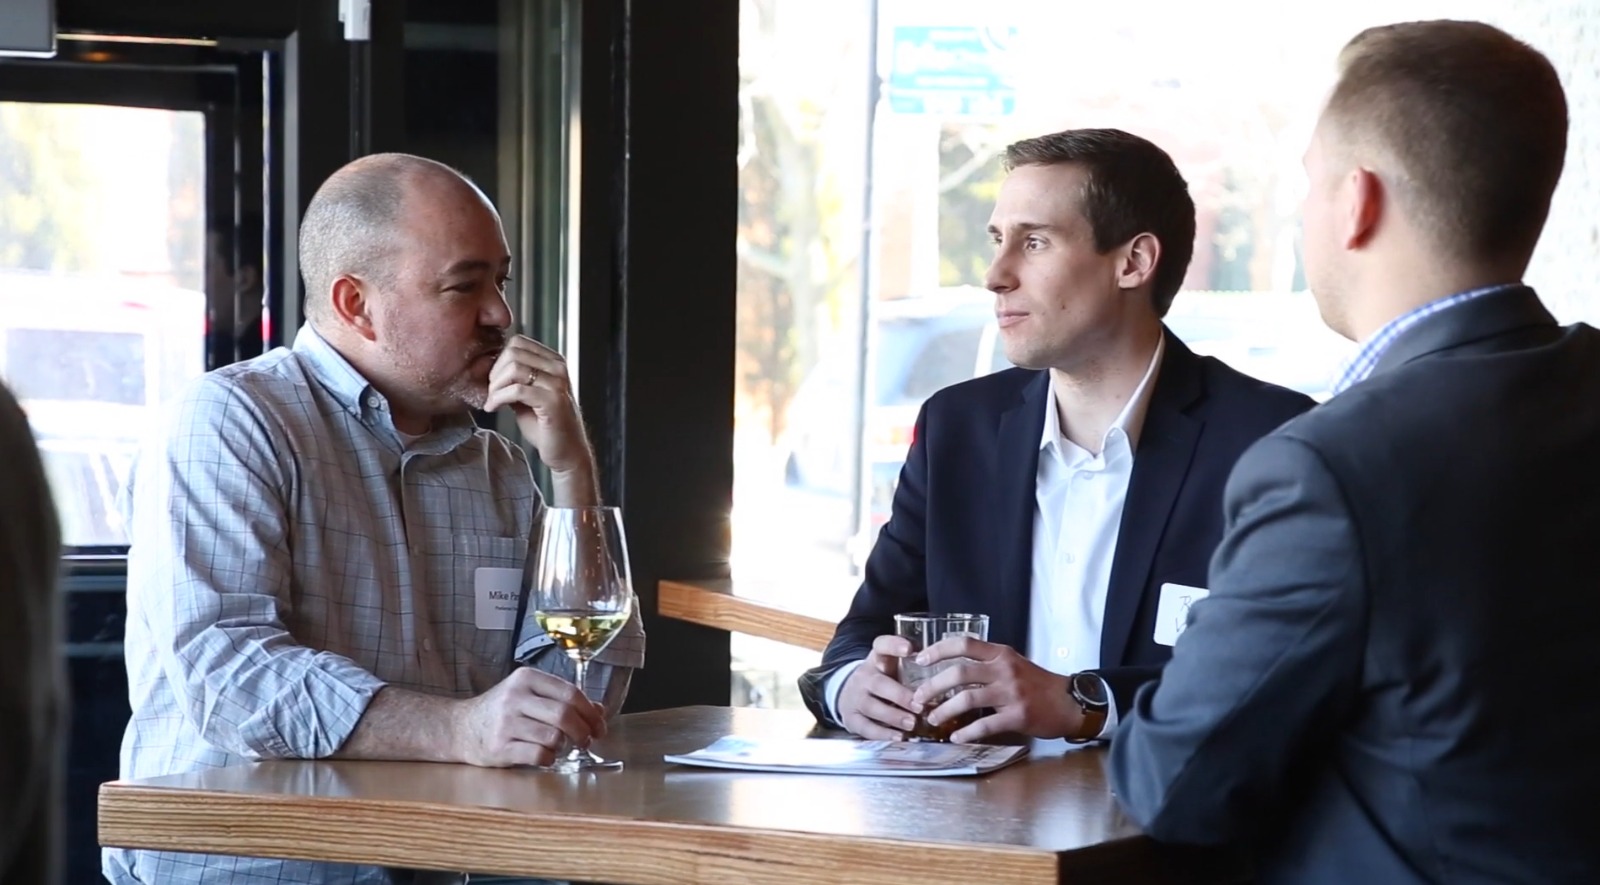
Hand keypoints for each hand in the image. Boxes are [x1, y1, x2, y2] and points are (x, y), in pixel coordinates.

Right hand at [452, 667, 607, 766]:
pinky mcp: (500, 747)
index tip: (599, 726)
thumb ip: (562, 700)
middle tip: (587, 741)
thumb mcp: (529, 696)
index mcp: (526, 678)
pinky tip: (546, 756)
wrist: (460, 728)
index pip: (570, 692)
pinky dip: (550, 758)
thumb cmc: (500, 711)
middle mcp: (515, 697)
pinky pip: (539, 754)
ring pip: (554, 736)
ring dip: (565, 745)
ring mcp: (506, 722)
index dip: (591, 712)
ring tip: (561, 747)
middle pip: (565, 714)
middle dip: (584, 731)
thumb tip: (599, 711)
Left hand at [482, 335, 594, 482]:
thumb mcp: (527, 395)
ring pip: (514, 369)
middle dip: (495, 373)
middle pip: (514, 352)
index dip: (499, 359)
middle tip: (490, 392)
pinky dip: (498, 399)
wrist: (565, 451)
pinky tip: (493, 408)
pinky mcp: (553, 401)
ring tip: (492, 401)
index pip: (518, 342)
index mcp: (554, 362)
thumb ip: (514, 379)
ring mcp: (558, 384)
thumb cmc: (545, 425)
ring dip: (495, 386)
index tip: (494, 380)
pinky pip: (517, 390)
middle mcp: (559, 369)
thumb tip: (490, 367)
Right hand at [836, 635, 920, 739]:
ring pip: (871, 706)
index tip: (910, 650)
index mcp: (877, 659)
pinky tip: (899, 737)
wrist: (849, 695)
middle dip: (900, 695)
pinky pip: (865, 727)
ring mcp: (855, 697)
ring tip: (912, 723)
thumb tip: (945, 667)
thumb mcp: (892, 666)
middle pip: (878, 683)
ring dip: (893, 717)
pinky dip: (882, 734)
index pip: (882, 646)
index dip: (894, 645)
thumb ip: (913, 664)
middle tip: (919, 706)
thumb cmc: (882, 680)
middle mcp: (864, 676)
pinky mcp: (851, 718)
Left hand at [910, 636, 1081, 742]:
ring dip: (945, 710)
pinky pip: (985, 724)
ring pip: (968, 698)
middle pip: (959, 672)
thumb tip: (951, 670)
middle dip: (932, 686)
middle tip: (918, 698)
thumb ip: (987, 664)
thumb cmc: (1038, 684)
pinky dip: (967, 732)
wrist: (1070, 702)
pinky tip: (956, 737)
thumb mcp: (1013, 664)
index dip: (938, 650)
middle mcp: (1004, 670)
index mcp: (1001, 654)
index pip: (964, 644)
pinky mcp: (1018, 716)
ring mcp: (1011, 693)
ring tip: (933, 719)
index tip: (920, 659)